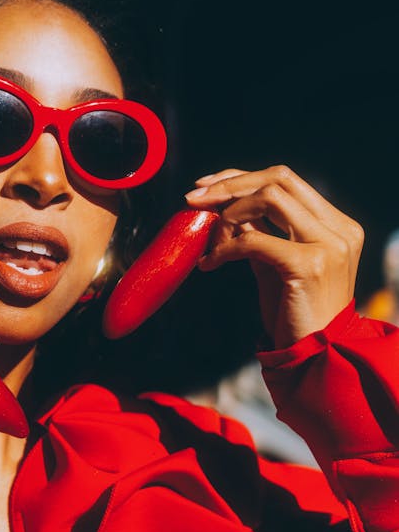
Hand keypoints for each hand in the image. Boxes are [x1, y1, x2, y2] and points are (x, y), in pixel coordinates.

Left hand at [184, 166, 363, 346]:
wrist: (315, 355)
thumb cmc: (294, 313)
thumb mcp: (276, 263)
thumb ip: (260, 232)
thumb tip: (227, 207)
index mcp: (335, 224)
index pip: (285, 179)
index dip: (241, 177)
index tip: (206, 187)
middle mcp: (337, 229)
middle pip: (278, 178)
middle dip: (230, 184)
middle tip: (194, 199)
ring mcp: (327, 244)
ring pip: (268, 198)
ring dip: (229, 215)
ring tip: (213, 244)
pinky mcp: (308, 264)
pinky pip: (253, 240)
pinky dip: (225, 248)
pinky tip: (210, 264)